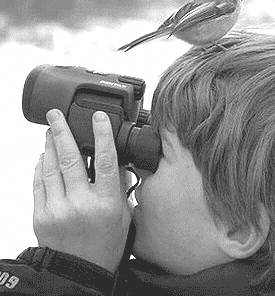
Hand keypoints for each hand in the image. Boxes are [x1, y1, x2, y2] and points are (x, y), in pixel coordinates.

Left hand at [33, 109, 131, 271]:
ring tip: (49, 132)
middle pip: (70, 158)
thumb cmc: (104, 246)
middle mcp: (80, 203)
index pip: (104, 161)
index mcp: (105, 203)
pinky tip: (43, 157)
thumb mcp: (123, 216)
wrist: (79, 272)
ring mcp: (57, 209)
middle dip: (61, 131)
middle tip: (55, 115)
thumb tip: (116, 163)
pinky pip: (38, 183)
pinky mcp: (40, 215)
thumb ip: (119, 188)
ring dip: (50, 146)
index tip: (99, 118)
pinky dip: (40, 166)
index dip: (102, 135)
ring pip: (51, 167)